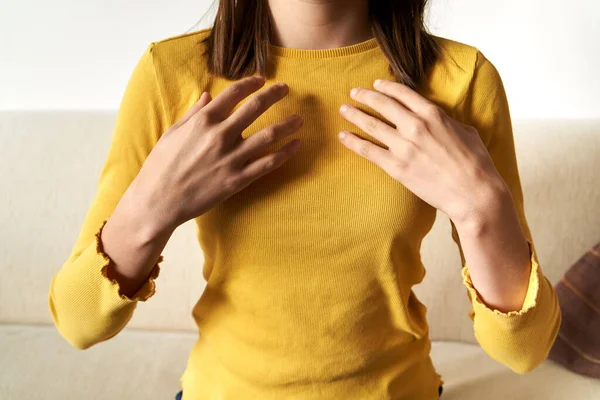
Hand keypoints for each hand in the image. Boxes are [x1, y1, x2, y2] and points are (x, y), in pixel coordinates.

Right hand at [131, 75, 302, 233]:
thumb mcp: (172, 132)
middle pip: (256, 107)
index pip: (234, 93)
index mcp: (204, 120)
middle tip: (286, 89)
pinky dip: (285, 153)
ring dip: (288, 124)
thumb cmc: (160, 166)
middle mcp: (221, 135)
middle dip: (274, 94)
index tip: (262, 79)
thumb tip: (209, 95)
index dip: (251, 83)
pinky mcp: (238, 179)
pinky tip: (296, 145)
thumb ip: (194, 113)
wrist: (158, 201)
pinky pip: (268, 163)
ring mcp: (232, 158)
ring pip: (269, 135)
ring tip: (300, 119)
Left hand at [337, 79, 506, 223]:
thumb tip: (438, 121)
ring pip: (371, 125)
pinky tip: (343, 136)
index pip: (403, 94)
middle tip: (353, 92)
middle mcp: (415, 126)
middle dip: (365, 96)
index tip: (376, 84)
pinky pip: (368, 150)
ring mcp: (403, 147)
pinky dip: (353, 142)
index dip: (386, 87)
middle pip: (383, 105)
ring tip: (343, 110)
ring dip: (354, 115)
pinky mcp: (396, 167)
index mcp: (433, 114)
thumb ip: (446, 122)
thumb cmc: (476, 163)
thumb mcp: (466, 131)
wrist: (473, 193)